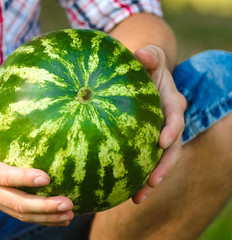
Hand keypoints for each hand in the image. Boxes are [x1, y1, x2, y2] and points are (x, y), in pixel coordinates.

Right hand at [0, 77, 73, 225]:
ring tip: (70, 213)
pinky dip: (39, 217)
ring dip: (45, 216)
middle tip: (68, 203)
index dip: (24, 178)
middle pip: (15, 203)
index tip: (47, 177)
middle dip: (43, 206)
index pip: (3, 176)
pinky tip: (60, 216)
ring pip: (19, 213)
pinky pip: (18, 213)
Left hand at [132, 45, 186, 202]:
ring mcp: (161, 135)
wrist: (145, 77)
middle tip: (152, 182)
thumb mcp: (149, 58)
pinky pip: (146, 162)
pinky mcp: (148, 143)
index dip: (171, 129)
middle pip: (172, 149)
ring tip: (137, 198)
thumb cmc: (146, 66)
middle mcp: (170, 123)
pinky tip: (125, 192)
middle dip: (164, 167)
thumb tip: (140, 54)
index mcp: (172, 102)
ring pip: (160, 162)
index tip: (162, 142)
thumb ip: (149, 56)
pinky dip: (138, 177)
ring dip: (151, 180)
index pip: (176, 117)